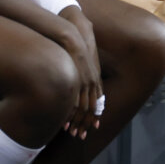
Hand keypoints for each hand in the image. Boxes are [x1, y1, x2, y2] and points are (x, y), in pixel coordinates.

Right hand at [58, 6, 103, 136]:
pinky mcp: (76, 78)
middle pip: (93, 106)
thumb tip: (73, 73)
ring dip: (79, 121)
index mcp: (95, 74)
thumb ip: (79, 66)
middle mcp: (93, 78)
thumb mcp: (80, 55)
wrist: (72, 27)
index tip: (93, 126)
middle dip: (87, 122)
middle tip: (83, 136)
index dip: (95, 114)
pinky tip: (66, 122)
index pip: (98, 99)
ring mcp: (85, 78)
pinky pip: (75, 99)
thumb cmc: (73, 38)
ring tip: (73, 133)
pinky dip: (72, 112)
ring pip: (85, 106)